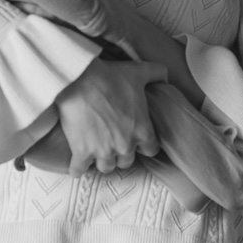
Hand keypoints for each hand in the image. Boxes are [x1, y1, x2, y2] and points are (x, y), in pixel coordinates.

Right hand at [54, 58, 168, 175]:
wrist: (78, 80)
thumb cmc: (110, 77)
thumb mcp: (139, 71)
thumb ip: (157, 73)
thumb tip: (165, 77)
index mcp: (142, 131)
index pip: (151, 150)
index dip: (143, 144)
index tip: (134, 137)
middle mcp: (124, 146)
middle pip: (127, 161)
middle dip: (121, 152)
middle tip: (113, 140)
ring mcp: (102, 151)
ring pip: (106, 167)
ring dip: (102, 160)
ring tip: (96, 150)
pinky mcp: (81, 152)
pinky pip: (79, 170)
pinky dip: (77, 168)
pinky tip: (77, 164)